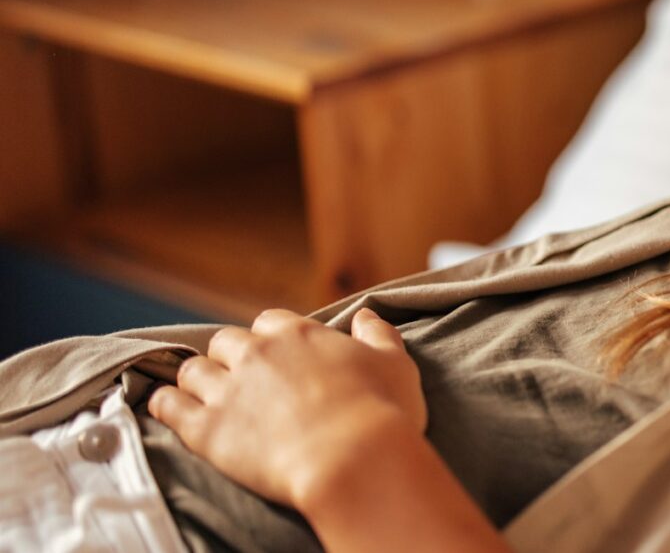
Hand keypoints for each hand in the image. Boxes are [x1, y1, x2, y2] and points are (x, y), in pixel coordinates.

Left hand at [148, 308, 426, 510]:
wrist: (354, 461)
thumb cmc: (382, 413)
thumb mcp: (395, 364)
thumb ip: (379, 335)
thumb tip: (367, 315)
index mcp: (298, 334)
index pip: (271, 322)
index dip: (273, 339)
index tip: (280, 358)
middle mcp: (256, 353)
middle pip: (226, 342)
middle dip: (231, 357)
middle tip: (244, 381)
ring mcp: (227, 390)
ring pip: (192, 371)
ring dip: (197, 380)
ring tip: (205, 396)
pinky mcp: (206, 429)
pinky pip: (168, 406)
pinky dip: (165, 404)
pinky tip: (168, 407)